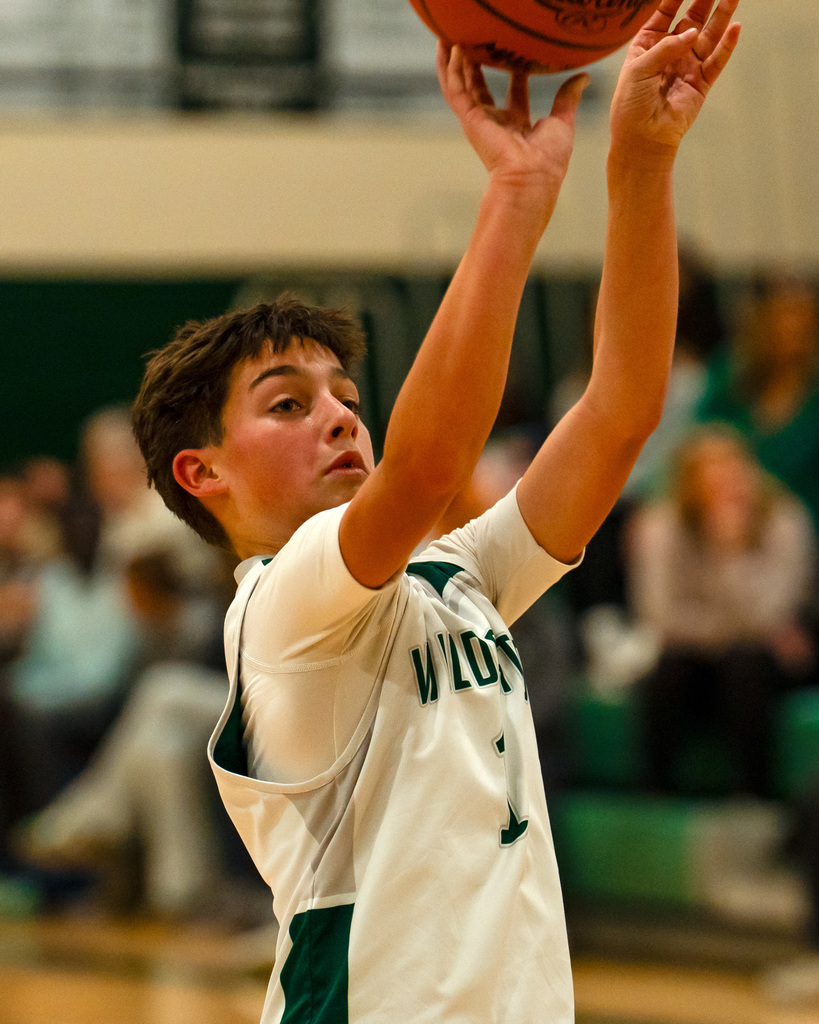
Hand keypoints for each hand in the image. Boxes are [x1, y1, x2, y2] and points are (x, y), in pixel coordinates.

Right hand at [436, 41, 589, 193]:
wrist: (530, 177)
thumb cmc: (548, 160)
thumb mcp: (563, 121)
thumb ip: (568, 97)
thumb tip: (584, 77)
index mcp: (518, 126)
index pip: (514, 94)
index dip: (516, 72)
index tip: (518, 53)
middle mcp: (496, 123)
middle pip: (482, 88)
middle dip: (477, 66)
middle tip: (476, 40)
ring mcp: (480, 121)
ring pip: (461, 86)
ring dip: (454, 62)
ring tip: (449, 37)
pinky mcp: (469, 119)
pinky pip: (455, 90)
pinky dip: (450, 70)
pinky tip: (450, 48)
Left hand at [610, 0, 740, 156]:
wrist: (642, 140)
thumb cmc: (631, 106)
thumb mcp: (639, 70)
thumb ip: (665, 48)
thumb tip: (692, 33)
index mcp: (649, 44)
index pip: (666, 11)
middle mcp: (671, 51)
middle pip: (692, 17)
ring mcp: (688, 65)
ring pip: (709, 34)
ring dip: (722, 15)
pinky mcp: (701, 82)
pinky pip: (717, 60)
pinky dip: (727, 45)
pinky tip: (735, 28)